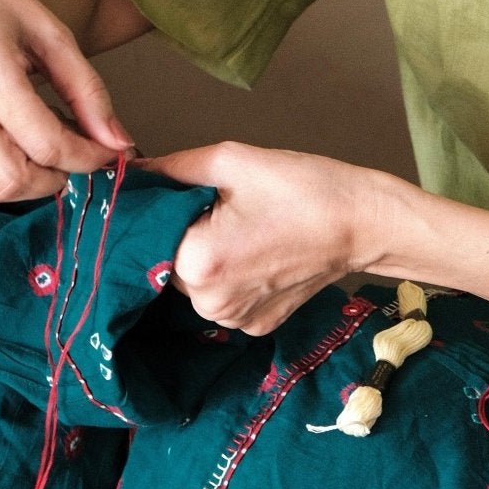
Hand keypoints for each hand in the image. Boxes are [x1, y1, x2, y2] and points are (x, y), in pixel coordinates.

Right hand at [0, 0, 132, 203]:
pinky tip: (12, 145)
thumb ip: (87, 90)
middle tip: (72, 153)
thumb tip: (118, 142)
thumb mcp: (52, 34)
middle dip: (54, 178)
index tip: (106, 150)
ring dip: (26, 183)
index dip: (87, 157)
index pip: (45, 144)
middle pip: (12, 181)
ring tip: (41, 148)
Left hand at [160, 141, 395, 335]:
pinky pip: (221, 298)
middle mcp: (209, 303)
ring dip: (204, 256)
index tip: (179, 196)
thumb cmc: (300, 186)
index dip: (158, 212)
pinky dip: (229, 276)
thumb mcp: (229, 161)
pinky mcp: (255, 327)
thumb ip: (168, 170)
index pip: (146, 238)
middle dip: (182, 234)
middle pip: (168, 261)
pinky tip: (257, 252)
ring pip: (193, 282)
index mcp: (198, 262)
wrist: (362, 222)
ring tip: (243, 229)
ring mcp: (234, 320)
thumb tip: (126, 173)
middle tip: (221, 207)